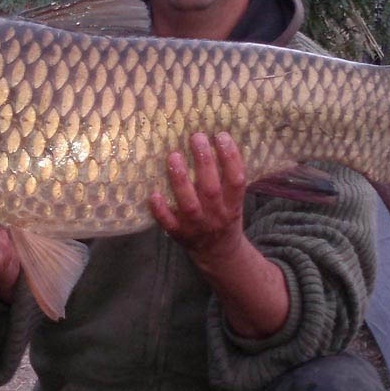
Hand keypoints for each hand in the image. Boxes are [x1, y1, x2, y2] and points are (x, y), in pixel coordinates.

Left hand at [149, 132, 288, 338]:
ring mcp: (197, 226)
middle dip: (204, 162)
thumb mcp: (234, 201)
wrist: (219, 254)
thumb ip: (227, 179)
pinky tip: (153, 194)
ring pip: (189, 204)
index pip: (236, 180)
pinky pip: (168, 223)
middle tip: (196, 138)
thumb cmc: (225, 218)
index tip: (221, 136)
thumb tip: (214, 140)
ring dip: (180, 180)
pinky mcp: (179, 234)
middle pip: (211, 188)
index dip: (230, 158)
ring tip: (174, 155)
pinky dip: (160, 210)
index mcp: (233, 205)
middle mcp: (216, 215)